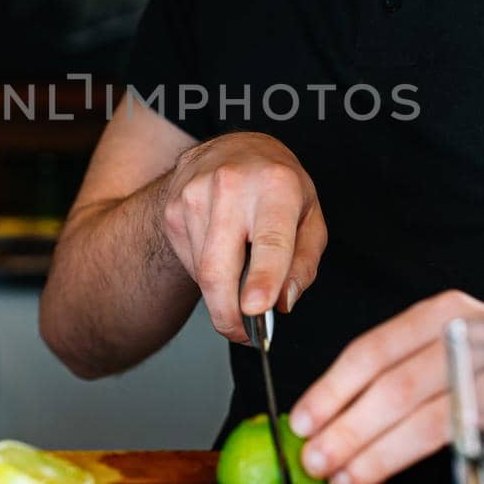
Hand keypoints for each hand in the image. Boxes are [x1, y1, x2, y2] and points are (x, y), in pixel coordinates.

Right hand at [155, 132, 326, 343]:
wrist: (232, 150)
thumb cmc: (278, 187)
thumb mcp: (310, 216)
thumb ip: (304, 264)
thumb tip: (283, 302)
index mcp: (276, 185)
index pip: (269, 240)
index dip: (263, 278)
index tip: (256, 310)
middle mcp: (231, 185)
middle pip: (219, 266)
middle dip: (228, 313)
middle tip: (242, 334)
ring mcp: (194, 195)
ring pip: (202, 271)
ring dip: (220, 293)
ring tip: (240, 277)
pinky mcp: (172, 209)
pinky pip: (189, 262)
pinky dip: (206, 273)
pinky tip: (222, 253)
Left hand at [289, 290, 483, 483]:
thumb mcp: (450, 349)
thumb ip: (398, 378)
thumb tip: (327, 425)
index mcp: (447, 313)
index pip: (375, 349)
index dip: (332, 389)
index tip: (301, 422)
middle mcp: (478, 335)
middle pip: (397, 388)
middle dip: (350, 430)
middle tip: (316, 462)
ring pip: (434, 422)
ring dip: (385, 457)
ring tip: (349, 480)